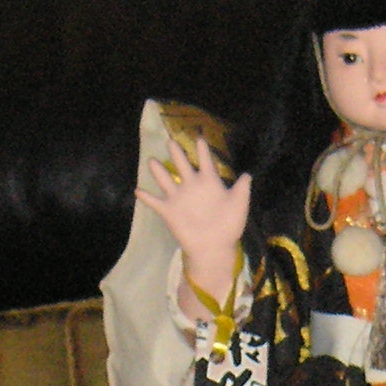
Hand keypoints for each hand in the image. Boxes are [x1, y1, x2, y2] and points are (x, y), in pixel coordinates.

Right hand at [133, 130, 249, 307]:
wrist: (215, 247)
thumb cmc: (229, 226)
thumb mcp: (239, 204)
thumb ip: (242, 188)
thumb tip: (247, 174)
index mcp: (209, 182)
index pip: (205, 161)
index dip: (203, 150)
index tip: (199, 138)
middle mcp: (192, 186)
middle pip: (182, 165)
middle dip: (177, 153)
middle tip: (171, 141)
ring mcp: (179, 198)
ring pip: (165, 180)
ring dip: (158, 171)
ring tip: (151, 160)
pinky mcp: (169, 211)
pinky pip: (155, 202)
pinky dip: (146, 197)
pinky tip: (137, 190)